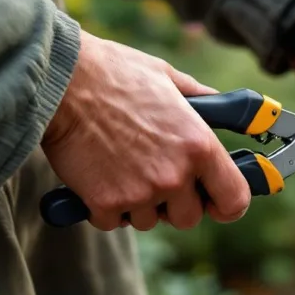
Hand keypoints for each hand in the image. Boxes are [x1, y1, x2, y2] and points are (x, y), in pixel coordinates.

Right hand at [41, 31, 250, 230]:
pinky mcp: (105, 203)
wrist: (60, 82)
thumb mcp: (167, 77)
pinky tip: (98, 176)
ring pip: (148, 221)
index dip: (227, 205)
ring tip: (121, 167)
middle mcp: (175, 175)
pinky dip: (106, 206)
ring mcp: (140, 193)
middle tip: (156, 177)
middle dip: (174, 204)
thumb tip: (221, 104)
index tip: (216, 202)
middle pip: (188, 218)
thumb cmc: (114, 73)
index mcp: (199, 145)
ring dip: (138, 204)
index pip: (234, 199)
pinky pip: (113, 221)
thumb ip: (199, 98)